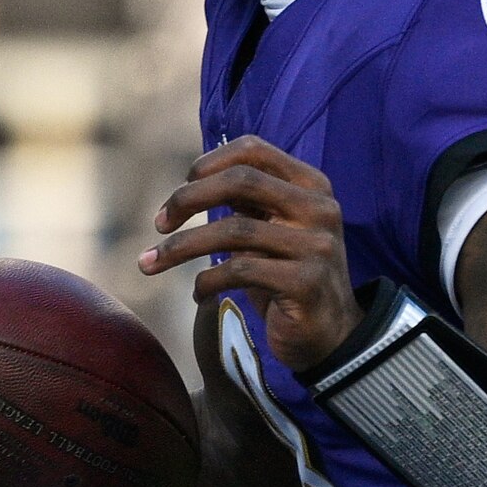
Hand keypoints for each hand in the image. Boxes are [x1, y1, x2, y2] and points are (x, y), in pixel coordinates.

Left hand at [139, 136, 358, 379]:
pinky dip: (207, 281)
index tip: (180, 188)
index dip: (208, 163)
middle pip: (240, 181)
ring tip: (153, 262)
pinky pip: (240, 271)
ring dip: (182, 247)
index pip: (253, 150)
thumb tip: (192, 182)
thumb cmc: (289, 278)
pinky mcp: (306, 283)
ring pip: (233, 230)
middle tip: (159, 223)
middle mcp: (319, 209)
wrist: (333, 336)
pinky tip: (198, 294)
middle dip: (187, 199)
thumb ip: (247, 203)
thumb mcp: (271, 231)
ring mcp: (317, 246)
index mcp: (311, 186)